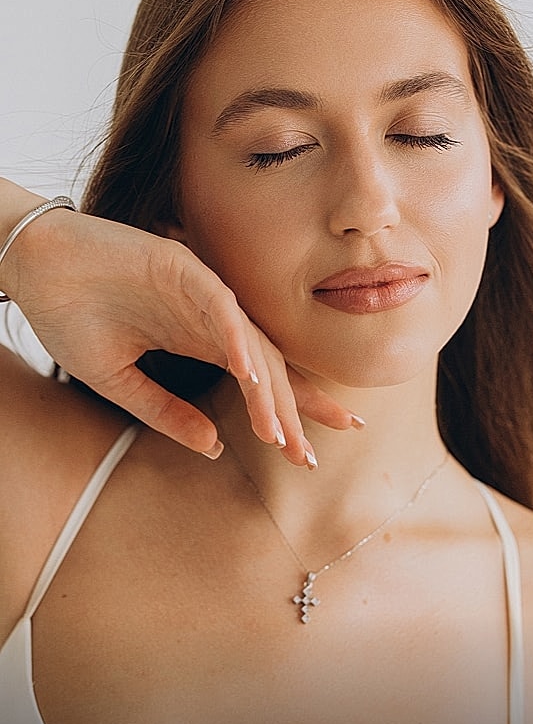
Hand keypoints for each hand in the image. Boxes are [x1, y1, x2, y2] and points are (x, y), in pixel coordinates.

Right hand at [7, 204, 357, 464]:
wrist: (34, 266)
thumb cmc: (72, 317)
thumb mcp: (120, 382)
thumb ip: (167, 413)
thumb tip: (216, 449)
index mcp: (201, 342)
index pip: (258, 382)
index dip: (285, 416)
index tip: (305, 456)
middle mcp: (211, 319)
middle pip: (268, 367)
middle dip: (294, 411)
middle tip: (308, 456)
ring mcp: (200, 292)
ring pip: (248, 343)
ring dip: (265, 388)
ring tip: (277, 432)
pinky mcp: (181, 267)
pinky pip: (218, 306)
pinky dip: (235, 339)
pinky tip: (246, 375)